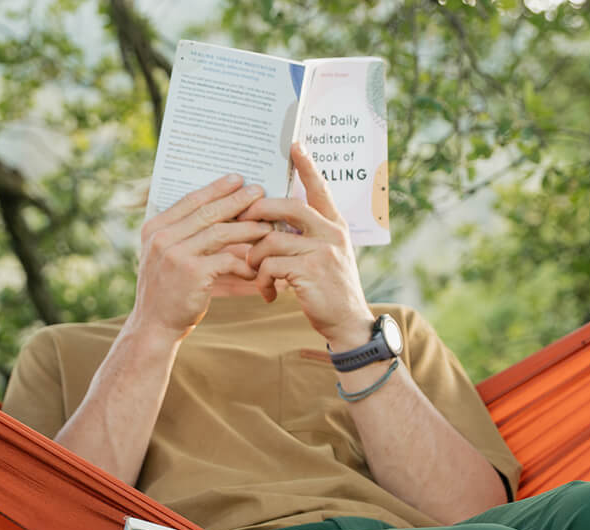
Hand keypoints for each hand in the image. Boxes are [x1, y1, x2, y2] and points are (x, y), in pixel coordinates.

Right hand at [131, 175, 270, 342]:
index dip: (216, 188)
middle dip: (237, 200)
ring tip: (267, 226)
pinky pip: (227, 260)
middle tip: (259, 192)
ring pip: (220, 232)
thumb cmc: (166, 291)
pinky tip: (255, 269)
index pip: (190, 200)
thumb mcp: (164, 257)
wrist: (154, 326)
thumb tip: (215, 213)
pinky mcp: (192, 273)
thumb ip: (181, 235)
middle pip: (208, 212)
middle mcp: (162, 238)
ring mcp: (176, 254)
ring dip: (247, 229)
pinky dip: (244, 264)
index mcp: (155, 228)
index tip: (237, 179)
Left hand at [237, 144, 373, 346]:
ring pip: (271, 240)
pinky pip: (271, 265)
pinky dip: (262, 279)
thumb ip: (307, 238)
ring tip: (254, 273)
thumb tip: (272, 225)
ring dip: (254, 258)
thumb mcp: (325, 258)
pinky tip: (267, 292)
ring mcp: (323, 250)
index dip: (308, 167)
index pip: (320, 189)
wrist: (348, 323)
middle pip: (287, 207)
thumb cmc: (329, 291)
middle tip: (241, 222)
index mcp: (334, 225)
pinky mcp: (311, 271)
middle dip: (258, 212)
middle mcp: (331, 233)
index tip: (295, 145)